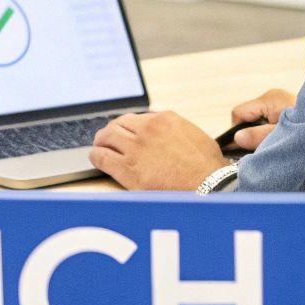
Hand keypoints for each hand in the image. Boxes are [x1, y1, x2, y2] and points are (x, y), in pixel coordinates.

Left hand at [90, 111, 227, 190]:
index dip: (131, 126)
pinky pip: (102, 157)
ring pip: (107, 137)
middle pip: (119, 124)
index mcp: (164, 119)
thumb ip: (177, 130)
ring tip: (100, 146)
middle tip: (108, 138)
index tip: (129, 132)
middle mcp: (147, 130)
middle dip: (112, 130)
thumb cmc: (207, 167)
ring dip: (102, 141)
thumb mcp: (195, 136)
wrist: (208, 186)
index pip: (138, 117)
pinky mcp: (127, 168)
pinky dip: (96, 156)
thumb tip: (169, 133)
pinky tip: (97, 158)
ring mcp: (136, 148)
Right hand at [229, 88, 296, 150]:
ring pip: (256, 117)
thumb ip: (258, 136)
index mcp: (269, 100)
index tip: (245, 146)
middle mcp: (272, 96)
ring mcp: (278, 100)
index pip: (239, 113)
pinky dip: (267, 128)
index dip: (238, 130)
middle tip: (260, 146)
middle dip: (250, 132)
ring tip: (272, 142)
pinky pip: (267, 117)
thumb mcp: (280, 135)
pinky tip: (278, 137)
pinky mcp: (284, 106)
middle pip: (247, 115)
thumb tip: (236, 137)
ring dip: (259, 131)